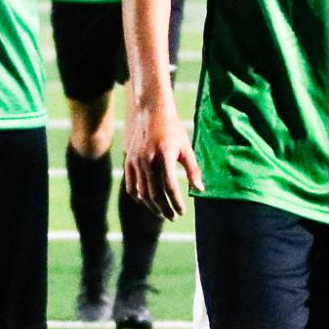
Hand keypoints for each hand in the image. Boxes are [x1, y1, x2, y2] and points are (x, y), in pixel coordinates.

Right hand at [122, 99, 202, 219]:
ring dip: (152, 206)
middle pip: (155, 193)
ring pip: (142, 192)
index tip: (182, 211)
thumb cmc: (172, 129)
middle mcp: (148, 160)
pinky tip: (146, 201)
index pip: (170, 187)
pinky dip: (137, 196)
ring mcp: (136, 161)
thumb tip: (200, 189)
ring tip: (161, 212)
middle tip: (172, 216)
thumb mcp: (186, 147)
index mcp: (164, 155)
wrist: (150, 111)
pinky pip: (130, 185)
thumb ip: (193, 169)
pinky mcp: (128, 161)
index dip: (176, 202)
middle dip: (164, 208)